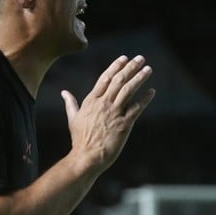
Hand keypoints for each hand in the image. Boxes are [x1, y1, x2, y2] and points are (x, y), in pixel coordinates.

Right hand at [61, 55, 154, 172]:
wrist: (87, 156)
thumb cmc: (79, 139)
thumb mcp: (73, 118)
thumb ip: (70, 103)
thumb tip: (63, 92)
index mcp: (91, 100)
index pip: (105, 78)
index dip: (116, 66)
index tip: (124, 58)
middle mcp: (103, 104)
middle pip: (119, 80)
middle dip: (131, 67)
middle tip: (140, 59)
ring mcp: (114, 113)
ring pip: (128, 90)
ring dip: (139, 78)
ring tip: (148, 69)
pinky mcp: (124, 124)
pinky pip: (136, 108)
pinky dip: (145, 99)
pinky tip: (152, 92)